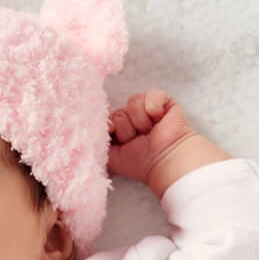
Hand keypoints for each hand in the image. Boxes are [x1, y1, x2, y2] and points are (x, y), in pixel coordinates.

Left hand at [107, 90, 230, 197]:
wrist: (165, 161)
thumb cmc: (141, 163)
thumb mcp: (111, 158)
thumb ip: (97, 144)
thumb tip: (93, 127)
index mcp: (121, 130)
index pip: (107, 118)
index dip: (109, 125)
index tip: (112, 133)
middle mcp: (133, 119)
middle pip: (118, 111)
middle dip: (126, 129)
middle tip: (139, 140)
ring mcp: (148, 109)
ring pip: (133, 102)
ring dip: (140, 121)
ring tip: (149, 132)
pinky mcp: (164, 101)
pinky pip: (151, 95)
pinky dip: (153, 107)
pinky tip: (158, 119)